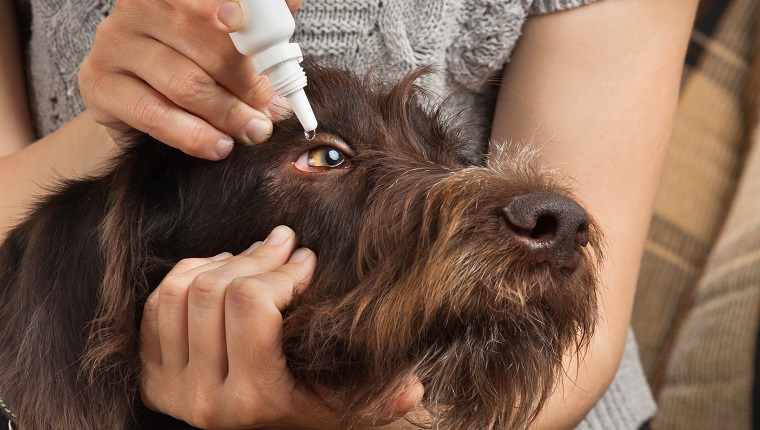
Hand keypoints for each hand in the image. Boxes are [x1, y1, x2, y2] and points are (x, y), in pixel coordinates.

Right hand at [79, 0, 301, 159]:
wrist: (144, 102)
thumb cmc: (199, 62)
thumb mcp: (233, 37)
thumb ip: (261, 18)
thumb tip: (291, 3)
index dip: (223, 8)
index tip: (240, 22)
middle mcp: (138, 7)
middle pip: (202, 43)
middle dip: (246, 82)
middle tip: (272, 110)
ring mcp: (114, 43)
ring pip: (184, 83)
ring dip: (228, 114)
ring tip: (254, 131)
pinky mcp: (99, 85)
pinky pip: (154, 115)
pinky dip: (194, 136)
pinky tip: (219, 146)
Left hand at [139, 226, 422, 428]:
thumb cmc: (301, 420)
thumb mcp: (342, 413)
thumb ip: (381, 402)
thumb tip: (414, 388)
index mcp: (254, 399)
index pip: (252, 305)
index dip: (281, 271)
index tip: (306, 262)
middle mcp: (204, 396)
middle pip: (215, 291)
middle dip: (256, 257)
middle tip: (284, 245)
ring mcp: (171, 386)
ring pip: (181, 291)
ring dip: (220, 263)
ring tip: (252, 258)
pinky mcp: (152, 374)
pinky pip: (157, 306)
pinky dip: (187, 275)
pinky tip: (219, 271)